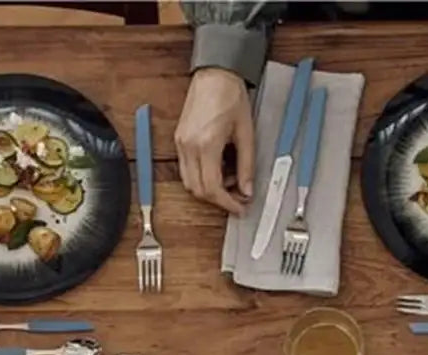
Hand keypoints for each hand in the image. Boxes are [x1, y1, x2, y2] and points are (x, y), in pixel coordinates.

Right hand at [175, 68, 254, 215]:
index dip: (227, 203)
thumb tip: (247, 190)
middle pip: (198, 190)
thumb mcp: (246, 133)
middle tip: (238, 198)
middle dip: (218, 200)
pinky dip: (202, 177)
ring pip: (190, 183)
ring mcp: (181, 143)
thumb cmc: (231, 96)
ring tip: (230, 180)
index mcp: (207, 144)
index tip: (240, 208)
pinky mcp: (179, 140)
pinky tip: (219, 168)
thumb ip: (247, 166)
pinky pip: (187, 170)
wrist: (215, 73)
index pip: (212, 188)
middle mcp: (189, 146)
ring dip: (209, 190)